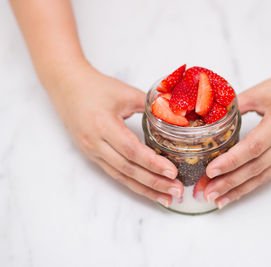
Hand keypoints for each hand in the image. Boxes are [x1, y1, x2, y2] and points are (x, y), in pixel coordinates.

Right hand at [49, 66, 181, 206]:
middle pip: (128, 169)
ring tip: (166, 199)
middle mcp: (95, 143)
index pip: (131, 150)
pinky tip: (148, 190)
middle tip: (176, 191)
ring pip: (121, 176)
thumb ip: (151, 106)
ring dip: (145, 189)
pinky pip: (115, 174)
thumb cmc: (96, 87)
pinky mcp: (92, 156)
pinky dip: (133, 183)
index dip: (153, 163)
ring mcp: (92, 152)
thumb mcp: (126, 92)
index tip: (173, 172)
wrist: (67, 86)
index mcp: (103, 125)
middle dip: (154, 182)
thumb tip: (176, 118)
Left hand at [205, 63, 270, 208]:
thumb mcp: (262, 91)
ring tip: (219, 200)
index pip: (252, 147)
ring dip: (240, 190)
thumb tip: (213, 118)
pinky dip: (253, 184)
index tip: (211, 171)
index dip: (231, 161)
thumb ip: (237, 105)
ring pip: (264, 176)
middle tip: (208, 193)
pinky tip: (238, 191)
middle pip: (256, 167)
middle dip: (230, 182)